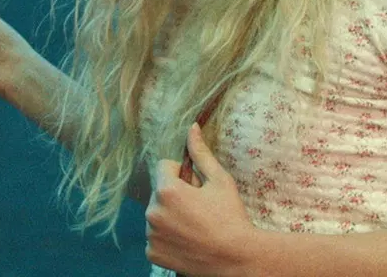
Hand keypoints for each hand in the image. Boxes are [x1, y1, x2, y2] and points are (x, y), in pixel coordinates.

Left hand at [146, 123, 256, 275]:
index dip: (182, 173)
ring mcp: (151, 235)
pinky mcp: (152, 253)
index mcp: (167, 190)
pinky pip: (156, 236)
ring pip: (157, 214)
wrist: (235, 257)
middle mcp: (153, 212)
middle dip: (175, 195)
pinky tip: (188, 240)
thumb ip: (201, 154)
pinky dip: (168, 237)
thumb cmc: (230, 216)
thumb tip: (191, 128)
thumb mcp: (220, 180)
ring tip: (195, 225)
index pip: (164, 166)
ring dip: (170, 215)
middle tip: (200, 208)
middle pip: (160, 192)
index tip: (197, 187)